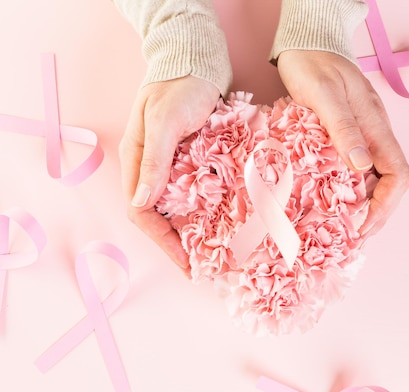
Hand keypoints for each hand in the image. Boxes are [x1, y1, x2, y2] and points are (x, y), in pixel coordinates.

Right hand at [119, 76, 220, 270]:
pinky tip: (223, 221)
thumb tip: (142, 202)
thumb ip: (154, 160)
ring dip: (192, 229)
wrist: (197, 60)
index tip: (186, 262)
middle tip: (202, 266)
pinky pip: (196, 191)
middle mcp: (152, 168)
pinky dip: (206, 209)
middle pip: (159, 216)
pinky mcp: (192, 159)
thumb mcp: (165, 122)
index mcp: (137, 162)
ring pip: (178, 207)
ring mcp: (173, 164)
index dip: (162, 241)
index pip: (142, 212)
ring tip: (213, 251)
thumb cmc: (179, 87)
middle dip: (177, 242)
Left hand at [277, 50, 408, 237]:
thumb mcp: (323, 94)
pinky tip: (335, 202)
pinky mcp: (349, 136)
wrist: (307, 43)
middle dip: (377, 214)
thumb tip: (361, 166)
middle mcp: (375, 134)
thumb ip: (343, 128)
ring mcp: (364, 135)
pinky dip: (351, 191)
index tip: (363, 227)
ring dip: (365, 206)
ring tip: (345, 228)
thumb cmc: (313, 65)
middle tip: (353, 237)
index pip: (398, 175)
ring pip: (376, 179)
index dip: (385, 205)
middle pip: (391, 183)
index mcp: (376, 126)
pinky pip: (359, 170)